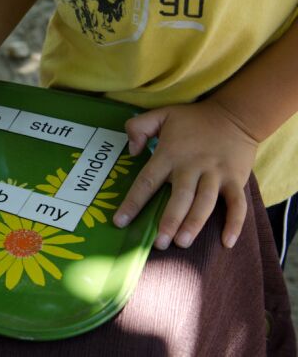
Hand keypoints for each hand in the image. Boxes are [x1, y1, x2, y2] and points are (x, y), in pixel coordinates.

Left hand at [113, 100, 257, 249]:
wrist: (235, 114)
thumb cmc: (193, 119)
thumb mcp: (161, 114)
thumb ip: (139, 127)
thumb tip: (131, 151)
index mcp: (170, 155)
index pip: (147, 181)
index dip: (133, 202)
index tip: (120, 222)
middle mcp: (192, 167)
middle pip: (179, 197)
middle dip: (169, 221)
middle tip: (159, 243)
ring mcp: (216, 174)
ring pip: (205, 203)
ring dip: (194, 224)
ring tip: (182, 243)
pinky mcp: (236, 179)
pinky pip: (237, 204)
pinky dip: (235, 223)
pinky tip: (227, 242)